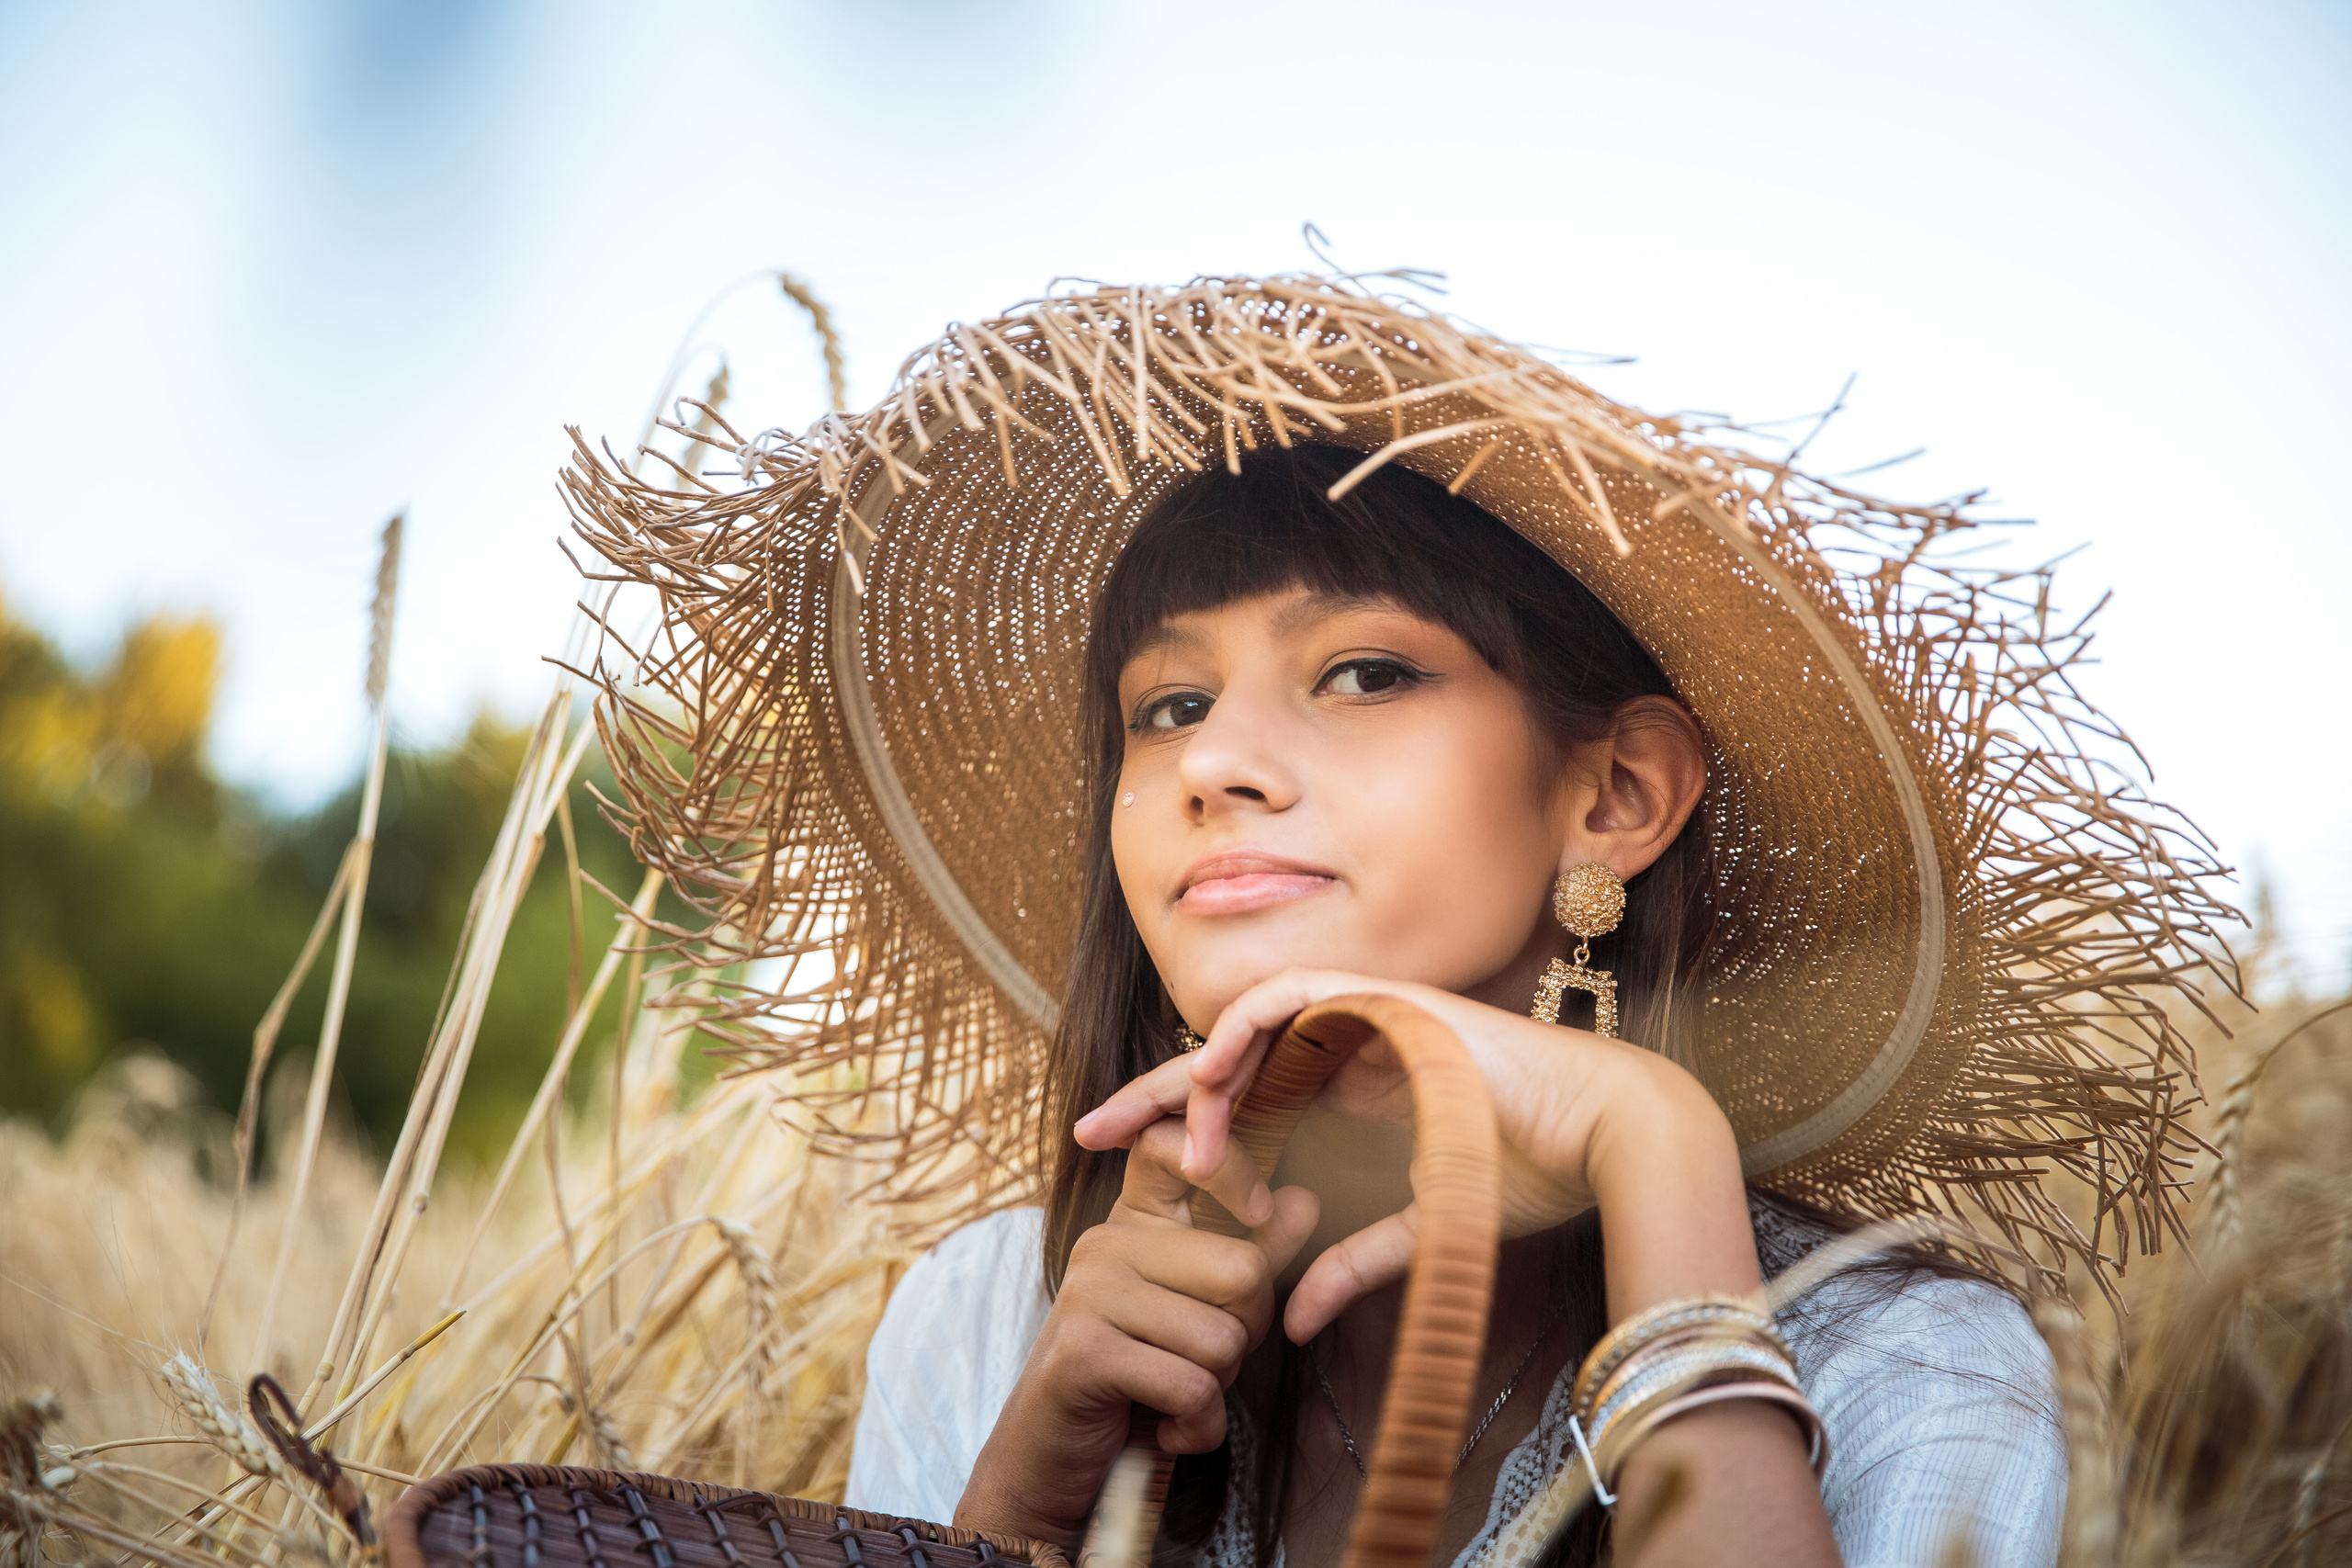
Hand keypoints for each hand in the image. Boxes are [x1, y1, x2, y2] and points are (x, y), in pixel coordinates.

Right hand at [954, 1115, 1317, 1545]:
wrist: (1054, 1461)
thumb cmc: (1140, 1382)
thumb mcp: (1202, 1313)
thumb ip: (1252, 1257)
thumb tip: (1306, 1200)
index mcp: (1135, 1219)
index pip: (1177, 1145)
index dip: (1235, 1168)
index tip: (1258, 1209)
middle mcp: (1106, 1240)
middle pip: (1244, 1271)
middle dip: (1245, 1336)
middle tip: (1199, 1361)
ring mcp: (1088, 1292)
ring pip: (1223, 1340)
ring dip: (1218, 1390)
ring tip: (1175, 1395)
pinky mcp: (1083, 1352)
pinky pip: (1192, 1388)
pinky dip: (1199, 1428)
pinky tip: (1167, 1430)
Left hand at [1074, 967, 1749, 1339]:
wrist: (1604, 1136)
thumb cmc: (1529, 1176)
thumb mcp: (1418, 1233)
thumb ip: (1352, 1264)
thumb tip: (1291, 1325)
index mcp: (1357, 1095)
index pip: (1253, 1103)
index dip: (1187, 1129)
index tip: (1126, 1165)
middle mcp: (1352, 1049)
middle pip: (1232, 1061)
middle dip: (1156, 1094)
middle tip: (1089, 1128)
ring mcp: (1366, 1016)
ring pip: (1249, 1025)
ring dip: (1200, 1073)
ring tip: (1165, 1130)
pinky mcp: (1385, 998)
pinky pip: (1295, 996)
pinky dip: (1247, 1028)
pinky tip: (1216, 1075)